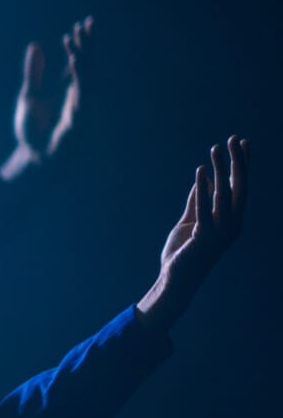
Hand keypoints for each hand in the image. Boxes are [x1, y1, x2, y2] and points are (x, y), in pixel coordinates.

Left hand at [8, 16, 91, 177]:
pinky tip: (74, 60)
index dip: (80, 44)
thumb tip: (35, 45)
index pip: (79, 62)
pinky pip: (83, 92)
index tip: (79, 26)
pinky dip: (80, 76)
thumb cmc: (32, 131)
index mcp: (68, 90)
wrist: (33, 158)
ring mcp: (82, 106)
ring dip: (84, 57)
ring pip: (89, 76)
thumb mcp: (29, 95)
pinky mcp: (80, 117)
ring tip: (78, 38)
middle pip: (89, 65)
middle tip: (87, 23)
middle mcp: (79, 95)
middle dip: (88, 45)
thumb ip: (34, 72)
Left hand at [138, 136, 247, 327]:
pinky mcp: (203, 238)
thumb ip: (196, 203)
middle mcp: (232, 225)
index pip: (240, 187)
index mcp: (231, 221)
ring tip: (215, 149)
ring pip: (223, 195)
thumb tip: (201, 181)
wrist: (175, 279)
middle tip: (233, 138)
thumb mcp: (191, 222)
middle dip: (237, 162)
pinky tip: (200, 171)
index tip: (241, 143)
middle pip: (238, 188)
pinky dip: (202, 190)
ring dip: (220, 170)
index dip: (242, 165)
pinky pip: (204, 209)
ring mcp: (220, 232)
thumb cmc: (184, 252)